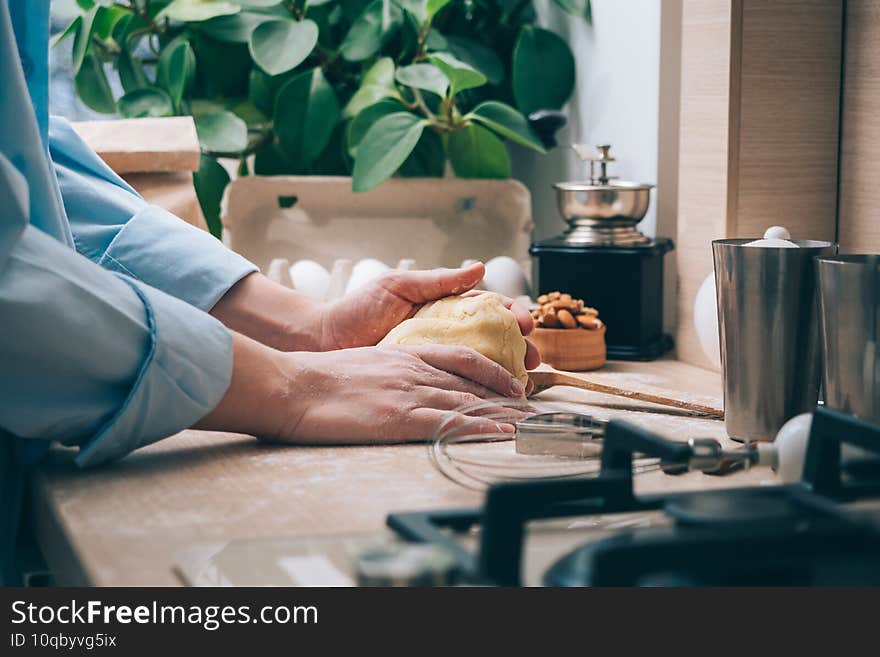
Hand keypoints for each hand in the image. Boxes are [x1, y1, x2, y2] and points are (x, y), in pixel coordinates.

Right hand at [274, 344, 530, 442]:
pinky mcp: (400, 418)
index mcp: (404, 355)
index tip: (512, 382)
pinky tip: (500, 433)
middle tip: (532, 406)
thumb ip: (389, 370)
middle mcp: (414, 370)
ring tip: (529, 424)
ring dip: (503, 413)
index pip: (462, 359)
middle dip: (507, 394)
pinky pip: (450, 422)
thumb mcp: (362, 363)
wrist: (294, 386)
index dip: (492, 370)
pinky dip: (481, 427)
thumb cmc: (318, 378)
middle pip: (473, 381)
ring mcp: (409, 393)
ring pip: (469, 401)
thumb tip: (399, 383)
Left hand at [319, 263, 539, 383]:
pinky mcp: (424, 381)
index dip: (511, 315)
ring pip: (482, 367)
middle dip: (519, 349)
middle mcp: (446, 334)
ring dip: (507, 374)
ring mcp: (436, 359)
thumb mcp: (398, 285)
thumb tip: (479, 268)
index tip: (525, 324)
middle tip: (533, 359)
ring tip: (524, 385)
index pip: (488, 309)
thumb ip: (437, 280)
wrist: (327, 338)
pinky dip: (479, 393)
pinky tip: (496, 401)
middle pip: (494, 341)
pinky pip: (456, 387)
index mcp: (444, 308)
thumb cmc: (358, 307)